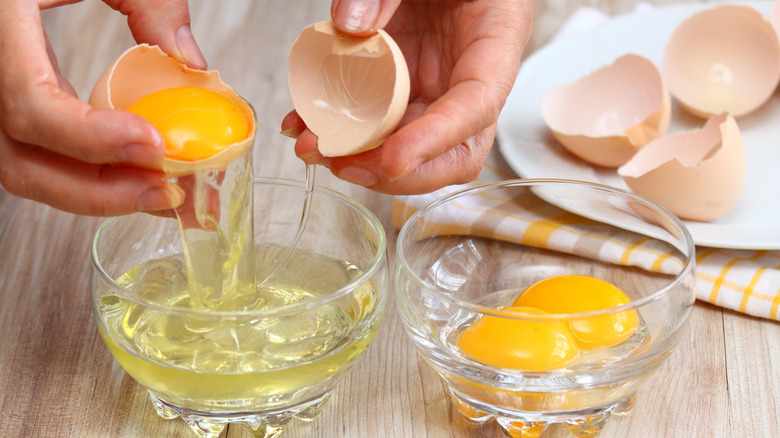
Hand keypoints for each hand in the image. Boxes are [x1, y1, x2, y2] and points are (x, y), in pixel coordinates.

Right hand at [0, 0, 205, 215]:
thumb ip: (146, 0)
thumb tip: (190, 62)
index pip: (31, 106)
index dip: (91, 137)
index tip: (153, 144)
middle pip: (24, 162)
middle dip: (102, 190)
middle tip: (169, 191)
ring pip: (27, 171)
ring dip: (98, 192)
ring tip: (163, 192)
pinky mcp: (6, 108)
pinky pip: (37, 158)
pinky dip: (88, 176)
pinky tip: (136, 175)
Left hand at [282, 0, 531, 194]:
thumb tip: (348, 26)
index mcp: (495, 39)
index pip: (477, 105)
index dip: (436, 139)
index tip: (392, 160)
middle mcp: (470, 76)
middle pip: (454, 149)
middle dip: (400, 170)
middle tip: (344, 163)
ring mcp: (435, 86)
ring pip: (412, 145)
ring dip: (363, 158)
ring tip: (314, 147)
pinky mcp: (404, 86)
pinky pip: (378, 123)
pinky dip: (343, 132)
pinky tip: (306, 127)